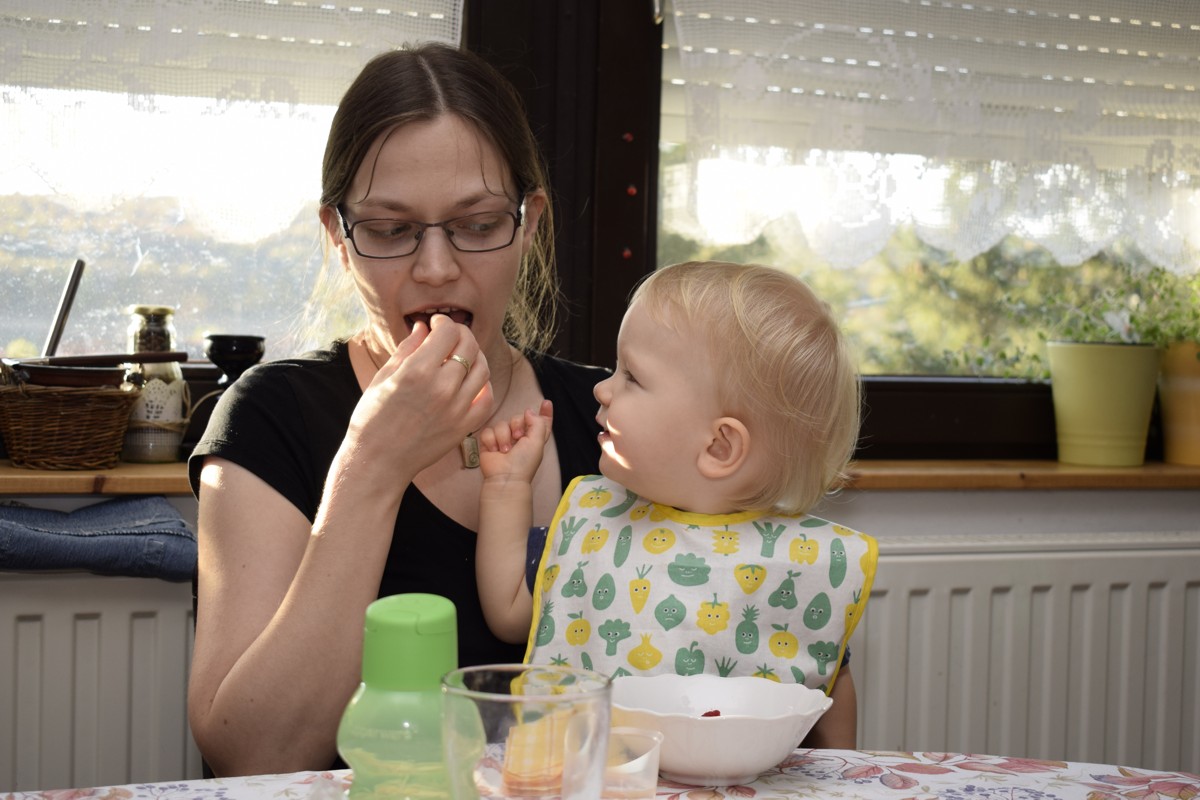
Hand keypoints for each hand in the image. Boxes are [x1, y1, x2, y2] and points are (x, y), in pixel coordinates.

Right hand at [348, 314, 493, 476]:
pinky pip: (486, 399)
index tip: (436, 324)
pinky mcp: (464, 427)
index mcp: (417, 371)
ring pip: (482, 369)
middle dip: (460, 334)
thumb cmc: (372, 419)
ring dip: (474, 356)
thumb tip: (423, 327)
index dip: (444, 322)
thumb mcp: (383, 378)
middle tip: (450, 336)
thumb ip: (407, 349)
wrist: (377, 461)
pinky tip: (471, 382)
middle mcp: (442, 387)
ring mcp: (456, 409)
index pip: (447, 331)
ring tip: (461, 356)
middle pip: (469, 346)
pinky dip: (483, 385)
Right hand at [478, 399, 552, 483]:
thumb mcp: (537, 442)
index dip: (544, 412)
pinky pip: (488, 431)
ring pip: (501, 424)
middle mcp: (519, 438)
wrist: (505, 477)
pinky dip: (491, 441)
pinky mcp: (489, 443)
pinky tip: (494, 451)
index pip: (540, 422)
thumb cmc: (524, 463)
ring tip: (505, 451)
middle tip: (517, 438)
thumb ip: (537, 422)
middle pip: (517, 418)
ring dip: (503, 437)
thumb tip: (528, 411)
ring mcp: (503, 440)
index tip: (546, 402)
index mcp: (534, 438)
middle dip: (516, 425)